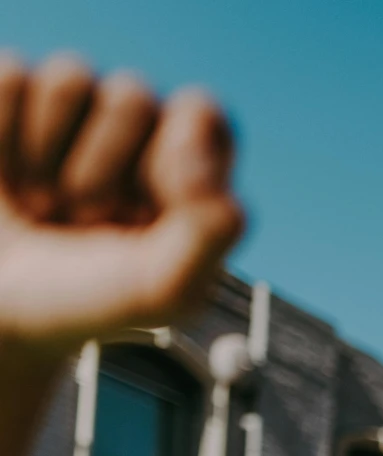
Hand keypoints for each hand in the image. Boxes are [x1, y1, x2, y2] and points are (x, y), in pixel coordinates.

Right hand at [0, 53, 243, 374]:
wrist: (0, 311)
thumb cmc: (89, 300)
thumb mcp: (164, 290)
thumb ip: (209, 235)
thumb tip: (220, 180)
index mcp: (188, 165)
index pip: (201, 113)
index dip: (175, 150)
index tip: (148, 205)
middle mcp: (135, 125)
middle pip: (132, 95)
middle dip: (99, 172)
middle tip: (85, 220)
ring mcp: (70, 104)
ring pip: (71, 78)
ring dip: (47, 156)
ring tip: (45, 204)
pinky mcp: (12, 93)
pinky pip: (13, 78)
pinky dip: (1, 138)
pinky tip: (5, 179)